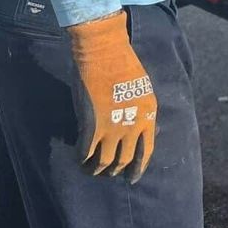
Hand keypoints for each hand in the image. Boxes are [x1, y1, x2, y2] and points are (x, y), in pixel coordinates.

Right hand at [65, 11, 156, 180]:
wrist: (104, 49)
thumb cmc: (121, 61)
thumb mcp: (141, 87)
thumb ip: (138, 108)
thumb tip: (133, 126)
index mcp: (148, 115)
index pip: (146, 151)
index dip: (138, 168)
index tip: (132, 178)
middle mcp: (133, 125)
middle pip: (125, 160)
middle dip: (115, 170)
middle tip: (107, 173)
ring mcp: (113, 127)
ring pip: (105, 162)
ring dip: (97, 169)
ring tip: (90, 170)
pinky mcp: (92, 126)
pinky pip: (86, 153)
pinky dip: (82, 160)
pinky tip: (79, 160)